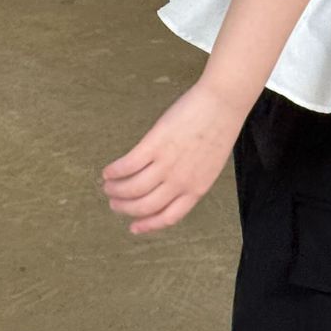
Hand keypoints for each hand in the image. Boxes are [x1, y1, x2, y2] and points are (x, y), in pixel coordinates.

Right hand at [99, 79, 246, 234]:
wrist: (223, 103)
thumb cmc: (219, 129)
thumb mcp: (210, 165)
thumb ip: (192, 179)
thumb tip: (169, 187)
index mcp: (196, 189)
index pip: (168, 217)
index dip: (147, 225)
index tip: (132, 226)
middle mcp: (180, 182)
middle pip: (145, 205)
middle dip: (125, 208)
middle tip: (114, 203)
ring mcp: (167, 164)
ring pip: (133, 188)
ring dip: (116, 190)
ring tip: (107, 186)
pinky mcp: (155, 144)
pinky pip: (128, 165)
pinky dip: (115, 171)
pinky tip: (108, 171)